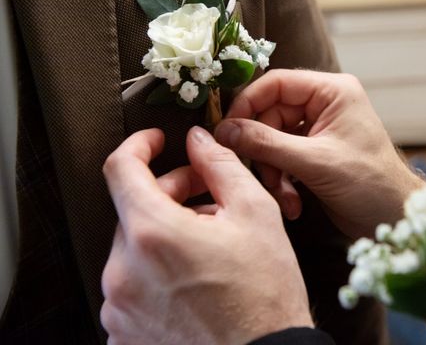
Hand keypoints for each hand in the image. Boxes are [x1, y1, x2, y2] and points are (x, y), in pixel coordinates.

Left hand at [100, 127, 311, 344]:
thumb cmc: (264, 294)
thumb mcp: (255, 213)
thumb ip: (220, 165)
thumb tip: (198, 140)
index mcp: (152, 234)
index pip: (120, 168)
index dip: (139, 145)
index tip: (155, 142)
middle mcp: (123, 271)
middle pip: (134, 210)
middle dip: (169, 194)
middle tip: (207, 197)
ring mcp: (119, 307)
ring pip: (135, 248)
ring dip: (166, 234)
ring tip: (208, 243)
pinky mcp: (123, 332)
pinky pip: (133, 285)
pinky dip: (157, 270)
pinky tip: (194, 276)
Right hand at [215, 70, 424, 238]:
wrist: (394, 219)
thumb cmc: (368, 184)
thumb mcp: (314, 162)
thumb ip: (266, 143)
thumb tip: (223, 130)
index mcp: (332, 91)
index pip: (276, 83)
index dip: (247, 104)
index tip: (226, 130)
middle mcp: (324, 104)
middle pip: (270, 114)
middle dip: (262, 150)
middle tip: (255, 174)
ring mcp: (318, 129)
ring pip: (272, 139)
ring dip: (272, 171)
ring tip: (282, 197)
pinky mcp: (314, 153)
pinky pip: (283, 157)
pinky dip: (282, 180)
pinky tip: (292, 203)